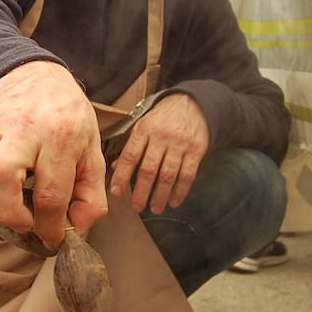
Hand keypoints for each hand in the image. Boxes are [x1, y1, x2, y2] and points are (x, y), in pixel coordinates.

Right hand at [0, 61, 106, 246]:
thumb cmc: (68, 123)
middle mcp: (23, 128)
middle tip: (22, 220)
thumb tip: (76, 230)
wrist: (40, 80)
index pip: (50, 194)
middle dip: (8, 212)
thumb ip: (91, 197)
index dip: (49, 228)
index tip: (52, 237)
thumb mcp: (93, 155)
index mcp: (61, 136)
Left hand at [109, 93, 209, 214]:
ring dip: (160, 195)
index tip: (116, 193)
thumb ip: (131, 147)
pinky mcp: (196, 150)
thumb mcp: (143, 125)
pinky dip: (180, 191)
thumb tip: (114, 167)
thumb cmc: (162, 118)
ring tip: (155, 208)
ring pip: (168, 175)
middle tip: (136, 207)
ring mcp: (180, 144)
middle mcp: (161, 137)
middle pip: (149, 169)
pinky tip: (174, 201)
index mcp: (144, 129)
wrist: (192, 103)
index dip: (122, 176)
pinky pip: (188, 175)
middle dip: (141, 192)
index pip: (130, 156)